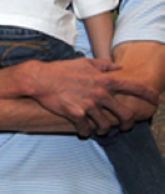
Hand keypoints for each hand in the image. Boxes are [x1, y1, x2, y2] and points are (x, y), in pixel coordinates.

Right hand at [16, 58, 156, 134]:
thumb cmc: (61, 69)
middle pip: (125, 114)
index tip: (159, 102)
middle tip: (125, 127)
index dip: (150, 95)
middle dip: (128, 124)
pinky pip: (86, 129)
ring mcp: (89, 105)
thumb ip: (104, 65)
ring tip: (99, 130)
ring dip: (104, 130)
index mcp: (105, 80)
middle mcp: (100, 93)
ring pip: (106, 125)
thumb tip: (118, 66)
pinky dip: (85, 132)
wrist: (40, 79)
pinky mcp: (76, 114)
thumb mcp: (84, 62)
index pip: (135, 88)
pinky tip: (82, 130)